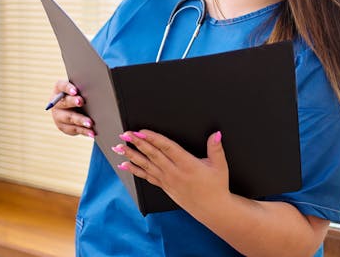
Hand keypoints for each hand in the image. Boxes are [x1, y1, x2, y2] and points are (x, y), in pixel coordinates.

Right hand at [49, 79, 93, 137]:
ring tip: (90, 123)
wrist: (73, 109)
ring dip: (80, 120)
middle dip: (73, 102)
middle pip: (64, 102)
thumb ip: (84, 87)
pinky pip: (74, 129)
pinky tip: (92, 132)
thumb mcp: (80, 90)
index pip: (61, 86)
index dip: (68, 88)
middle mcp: (56, 103)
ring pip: (69, 118)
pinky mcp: (63, 127)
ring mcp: (58, 116)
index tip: (75, 90)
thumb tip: (99, 85)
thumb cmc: (80, 95)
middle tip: (81, 102)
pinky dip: (84, 131)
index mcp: (59, 90)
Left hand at [112, 129, 229, 213]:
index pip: (167, 148)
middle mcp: (174, 172)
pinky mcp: (164, 187)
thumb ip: (216, 148)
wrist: (212, 209)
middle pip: (152, 155)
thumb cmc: (216, 187)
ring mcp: (167, 180)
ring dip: (131, 155)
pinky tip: (125, 165)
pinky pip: (147, 177)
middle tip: (125, 134)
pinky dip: (135, 170)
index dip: (153, 138)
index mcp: (187, 164)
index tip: (141, 131)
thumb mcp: (220, 166)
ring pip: (146, 165)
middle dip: (137, 143)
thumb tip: (215, 134)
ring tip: (119, 148)